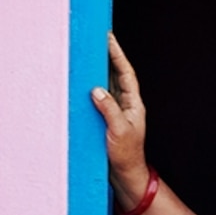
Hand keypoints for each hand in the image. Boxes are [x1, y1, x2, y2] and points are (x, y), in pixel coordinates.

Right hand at [87, 33, 150, 200]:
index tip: (109, 38)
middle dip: (107, 57)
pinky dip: (91, 89)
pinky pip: (98, 100)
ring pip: (106, 86)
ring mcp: (115, 112)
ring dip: (98, 71)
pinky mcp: (105, 121)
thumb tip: (96, 90)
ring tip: (88, 56)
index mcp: (133, 104)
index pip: (125, 73)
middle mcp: (125, 105)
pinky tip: (82, 83)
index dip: (117, 55)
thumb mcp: (118, 131)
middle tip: (97, 40)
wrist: (125, 176)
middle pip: (116, 75)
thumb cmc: (127, 156)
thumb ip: (108, 109)